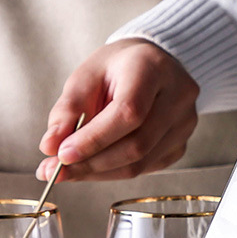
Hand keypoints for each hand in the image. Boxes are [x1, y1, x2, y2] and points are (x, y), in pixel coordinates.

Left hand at [37, 39, 198, 181]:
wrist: (151, 65)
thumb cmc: (118, 68)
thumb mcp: (86, 76)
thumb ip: (68, 110)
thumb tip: (50, 147)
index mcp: (153, 68)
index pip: (129, 113)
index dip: (94, 139)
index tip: (62, 155)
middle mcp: (178, 96)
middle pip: (137, 144)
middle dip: (92, 163)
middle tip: (55, 171)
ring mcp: (185, 123)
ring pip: (141, 163)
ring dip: (99, 172)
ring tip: (68, 170)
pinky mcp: (182, 144)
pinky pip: (146, 168)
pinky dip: (114, 171)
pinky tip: (95, 164)